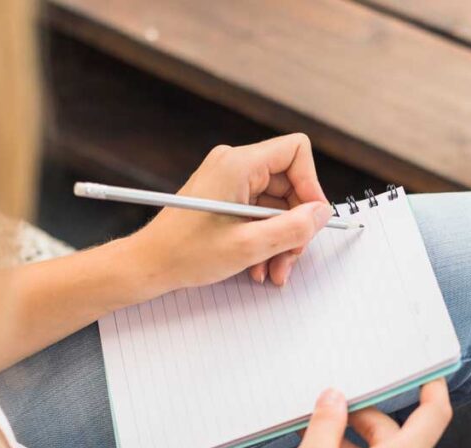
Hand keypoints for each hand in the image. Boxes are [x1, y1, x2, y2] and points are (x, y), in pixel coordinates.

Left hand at [133, 134, 331, 292]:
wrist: (148, 265)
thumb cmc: (185, 253)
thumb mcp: (248, 246)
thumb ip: (292, 228)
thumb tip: (322, 213)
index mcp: (238, 164)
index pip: (295, 152)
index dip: (311, 185)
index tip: (312, 219)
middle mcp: (234, 165)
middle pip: (289, 184)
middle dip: (295, 224)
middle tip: (291, 258)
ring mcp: (229, 182)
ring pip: (276, 204)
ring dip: (281, 239)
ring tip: (273, 271)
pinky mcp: (225, 198)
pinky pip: (259, 214)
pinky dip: (264, 239)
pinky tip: (258, 266)